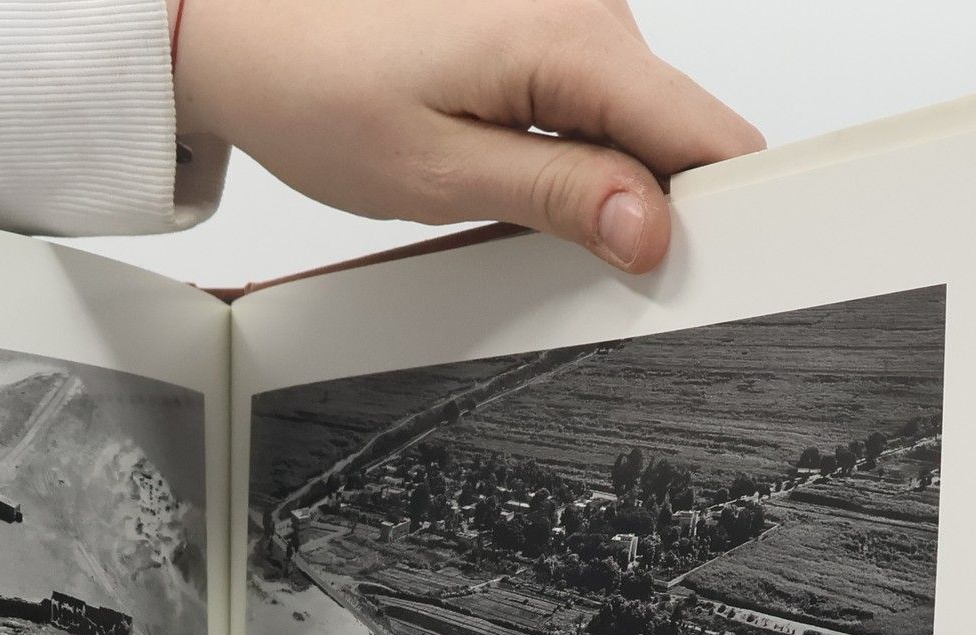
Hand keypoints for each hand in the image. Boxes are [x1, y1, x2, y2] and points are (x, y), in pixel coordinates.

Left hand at [174, 0, 762, 272]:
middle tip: (592, 265)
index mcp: (570, 40)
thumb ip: (557, 197)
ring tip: (521, 206)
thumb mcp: (441, 176)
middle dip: (654, 204)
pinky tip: (518, 174)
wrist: (255, 36)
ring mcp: (571, 16)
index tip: (714, 268)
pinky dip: (575, 152)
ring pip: (636, 123)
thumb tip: (648, 228)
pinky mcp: (547, 30)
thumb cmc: (323, 95)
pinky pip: (595, 104)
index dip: (719, 209)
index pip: (703, 131)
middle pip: (677, 130)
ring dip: (606, 180)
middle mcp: (586, 10)